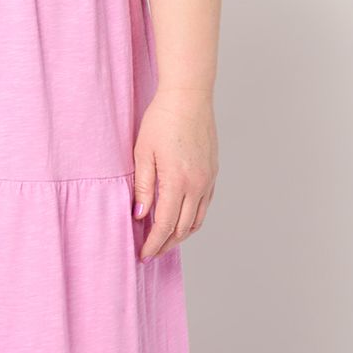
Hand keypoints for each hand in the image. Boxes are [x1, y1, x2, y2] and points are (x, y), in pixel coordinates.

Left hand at [132, 87, 216, 259]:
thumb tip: (140, 216)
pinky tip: (180, 220)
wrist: (189, 97)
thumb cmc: (161, 120)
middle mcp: (197, 185)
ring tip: (164, 241)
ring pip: (196, 221)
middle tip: (151, 252)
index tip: (143, 255)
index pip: (165, 225)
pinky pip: (204, 206)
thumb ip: (142, 187)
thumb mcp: (142, 153)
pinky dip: (192, 219)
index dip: (153, 244)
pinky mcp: (212, 172)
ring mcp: (207, 180)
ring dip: (180, 235)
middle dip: (166, 244)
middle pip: (182, 229)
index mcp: (177, 182)